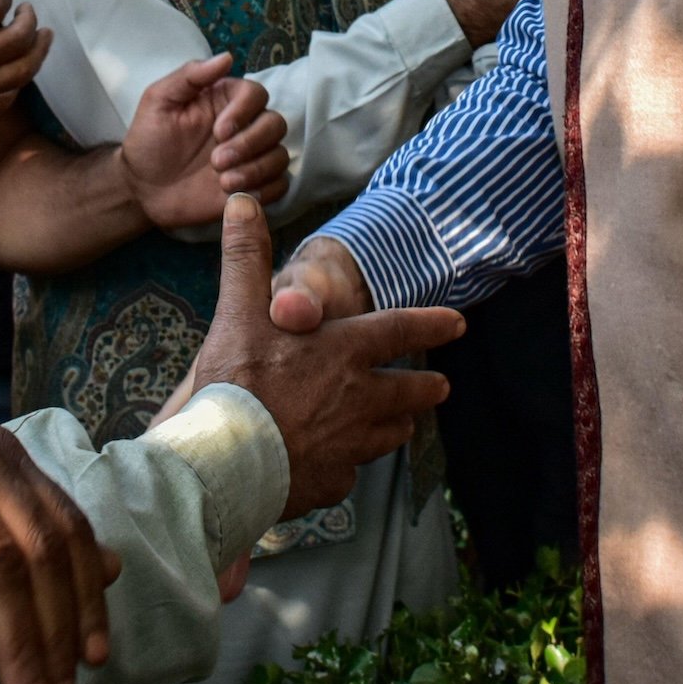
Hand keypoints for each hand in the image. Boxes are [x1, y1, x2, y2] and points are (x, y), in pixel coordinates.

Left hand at [119, 54, 289, 230]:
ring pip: (280, 156)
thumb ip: (190, 75)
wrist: (142, 189)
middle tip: (216, 161)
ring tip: (223, 182)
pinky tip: (235, 196)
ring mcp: (251, 158)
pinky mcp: (253, 186)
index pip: (256, 94)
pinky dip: (264, 191)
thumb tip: (227, 56)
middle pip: (275, 124)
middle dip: (250, 144)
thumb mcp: (159, 100)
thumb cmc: (149, 140)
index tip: (219, 131)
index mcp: (225, 101)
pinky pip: (280, 185)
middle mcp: (244, 126)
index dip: (244, 112)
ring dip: (256, 170)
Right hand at [183, 195, 462, 515]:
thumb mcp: (238, 311)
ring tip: (400, 426)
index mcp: (344, 352)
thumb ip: (246, 258)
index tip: (458, 324)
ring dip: (395, 425)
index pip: (401, 331)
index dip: (432, 324)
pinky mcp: (332, 482)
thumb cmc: (236, 383)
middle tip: (441, 387)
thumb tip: (242, 200)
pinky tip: (336, 463)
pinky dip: (346, 463)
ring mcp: (349, 445)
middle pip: (408, 392)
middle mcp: (359, 399)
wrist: (224, 463)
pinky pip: (349, 471)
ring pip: (388, 435)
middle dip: (427, 388)